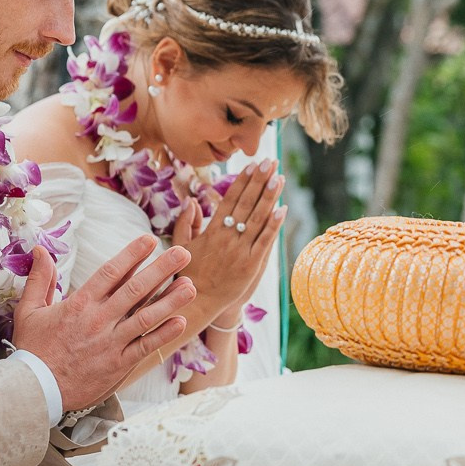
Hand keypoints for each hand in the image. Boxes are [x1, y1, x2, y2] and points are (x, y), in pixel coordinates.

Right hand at [11, 237, 195, 412]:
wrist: (34, 391)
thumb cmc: (33, 350)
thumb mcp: (29, 311)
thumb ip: (39, 279)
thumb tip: (41, 250)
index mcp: (79, 305)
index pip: (110, 273)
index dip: (132, 255)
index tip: (150, 240)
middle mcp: (98, 321)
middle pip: (135, 290)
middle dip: (161, 269)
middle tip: (183, 253)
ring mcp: (110, 343)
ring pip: (146, 318)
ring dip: (170, 300)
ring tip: (191, 285)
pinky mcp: (117, 364)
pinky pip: (144, 347)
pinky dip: (163, 335)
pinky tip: (180, 321)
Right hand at [169, 160, 284, 312]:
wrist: (197, 303)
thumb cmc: (189, 275)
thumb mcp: (182, 247)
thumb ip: (185, 223)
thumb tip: (190, 201)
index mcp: (211, 231)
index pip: (229, 200)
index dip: (242, 181)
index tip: (251, 165)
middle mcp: (227, 238)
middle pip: (246, 203)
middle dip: (259, 181)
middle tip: (270, 161)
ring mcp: (240, 251)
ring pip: (257, 219)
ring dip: (269, 196)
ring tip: (279, 177)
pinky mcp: (251, 265)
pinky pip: (265, 241)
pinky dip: (274, 225)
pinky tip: (283, 209)